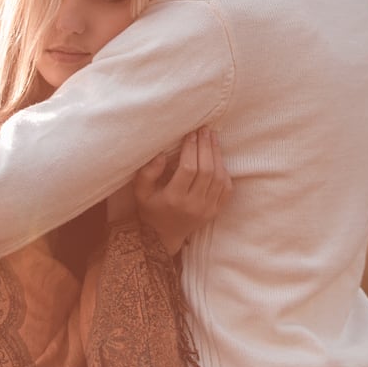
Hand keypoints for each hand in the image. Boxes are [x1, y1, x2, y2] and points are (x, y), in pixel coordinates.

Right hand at [131, 127, 231, 256]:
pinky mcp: (215, 211)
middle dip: (206, 146)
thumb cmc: (150, 209)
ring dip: (217, 155)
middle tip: (205, 129)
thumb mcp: (140, 192)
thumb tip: (161, 153)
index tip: (191, 133)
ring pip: (219, 178)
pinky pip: (226, 188)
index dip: (191, 148)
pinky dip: (224, 171)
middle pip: (206, 170)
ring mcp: (207, 209)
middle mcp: (193, 205)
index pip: (188, 169)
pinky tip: (218, 157)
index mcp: (173, 199)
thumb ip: (147, 172)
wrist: (163, 236)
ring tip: (212, 138)